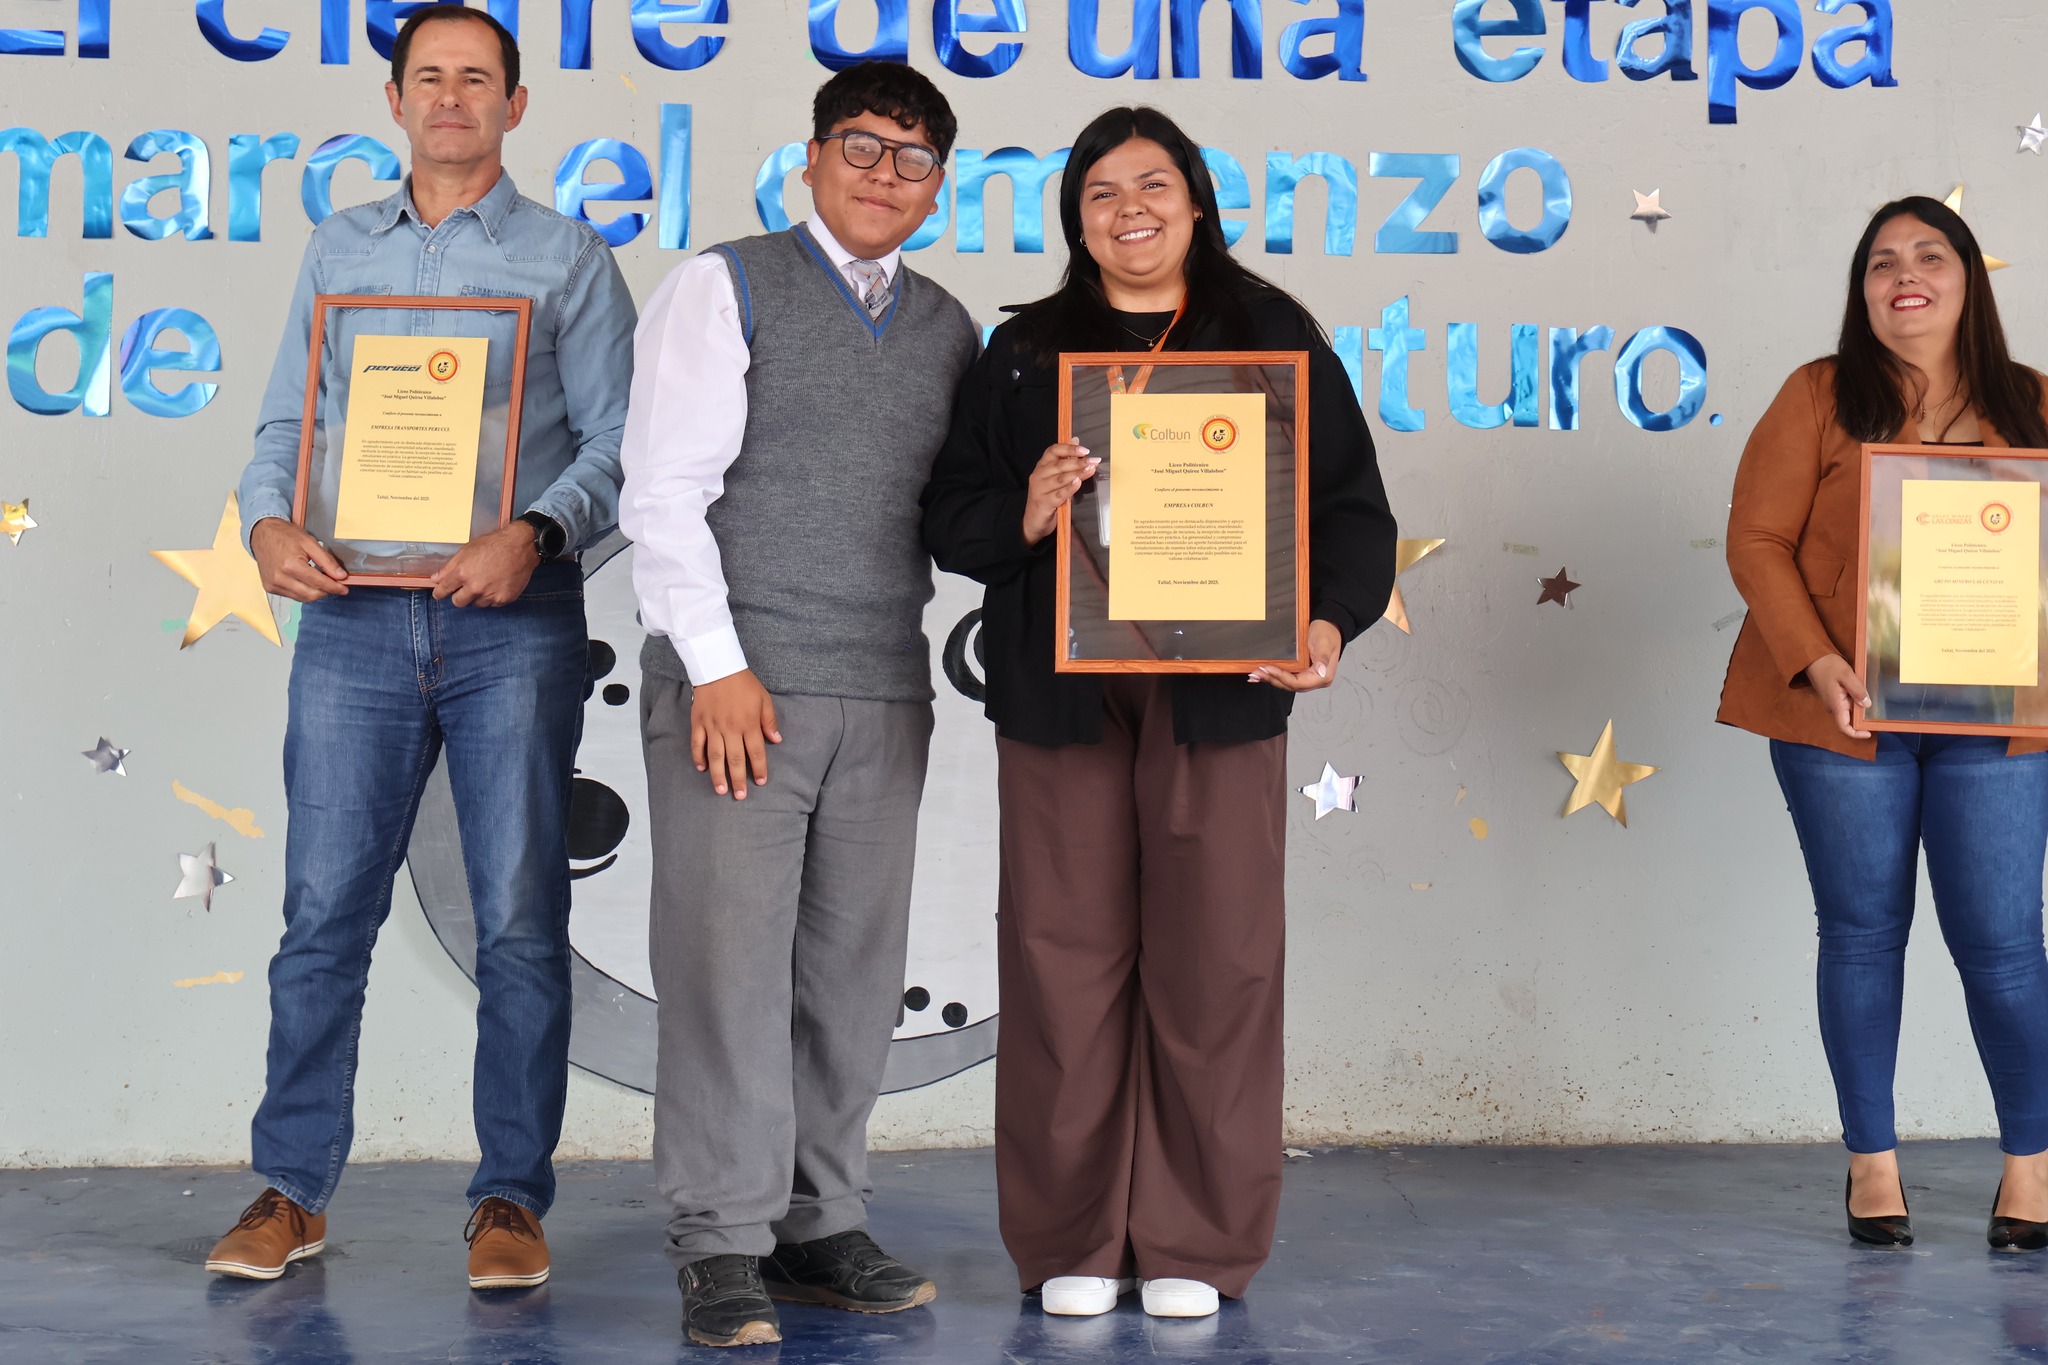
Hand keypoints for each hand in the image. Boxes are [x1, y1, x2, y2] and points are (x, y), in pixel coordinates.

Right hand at [251, 517, 349, 601]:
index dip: (334, 587)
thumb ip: (327, 561)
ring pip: (303, 598)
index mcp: (290, 565)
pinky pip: (292, 596)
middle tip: (336, 585)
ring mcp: (273, 585)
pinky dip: (304, 592)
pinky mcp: (269, 588)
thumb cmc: (284, 535)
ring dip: (316, 593)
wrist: (262, 533)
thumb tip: (341, 576)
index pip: (318, 583)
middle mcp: (280, 578)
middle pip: (311, 594)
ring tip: (322, 583)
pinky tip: (308, 582)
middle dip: (327, 592)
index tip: (344, 588)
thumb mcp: (310, 542)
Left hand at [430, 521, 540, 606]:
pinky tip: (497, 584)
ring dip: (478, 596)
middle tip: (467, 587)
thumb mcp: (467, 550)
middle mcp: (475, 587)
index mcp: (462, 573)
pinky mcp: (503, 599)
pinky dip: (493, 597)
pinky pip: (493, 604)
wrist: (520, 547)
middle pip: (458, 602)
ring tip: (486, 582)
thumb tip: (435, 579)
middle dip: (459, 596)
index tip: (439, 593)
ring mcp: (490, 595)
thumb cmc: (493, 545)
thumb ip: (449, 567)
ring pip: (477, 604)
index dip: (439, 593)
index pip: (444, 590)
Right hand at [691, 669, 781, 798]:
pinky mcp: (698, 722)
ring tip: (721, 790)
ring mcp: (712, 726)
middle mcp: (730, 728)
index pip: (755, 752)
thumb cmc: (743, 683)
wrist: (717, 666)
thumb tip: (776, 741)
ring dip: (718, 775)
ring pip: (715, 756)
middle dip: (738, 779)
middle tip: (740, 796)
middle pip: (735, 759)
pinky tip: (702, 768)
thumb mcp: (764, 699)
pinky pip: (697, 743)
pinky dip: (698, 757)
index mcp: (748, 723)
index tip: (760, 782)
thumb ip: (769, 721)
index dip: (758, 769)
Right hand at [1021, 442, 1099, 544]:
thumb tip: (1075, 440)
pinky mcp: (1044, 503)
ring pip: (1060, 479)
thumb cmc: (1046, 496)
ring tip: (1090, 470)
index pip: (1053, 451)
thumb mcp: (1054, 476)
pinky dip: (1069, 488)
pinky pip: (1059, 494)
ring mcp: (1040, 489)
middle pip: (1059, 465)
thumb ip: (1064, 459)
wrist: (1033, 520)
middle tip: (1094, 461)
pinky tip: (1078, 483)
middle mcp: (1038, 475)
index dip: (1069, 448)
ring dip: (1077, 473)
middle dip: (1078, 462)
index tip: (1084, 450)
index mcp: (1041, 466)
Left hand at [1252, 619, 1344, 691]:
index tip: (1269, 669)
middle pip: (1291, 686)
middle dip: (1273, 679)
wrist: (1329, 625)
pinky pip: (1288, 678)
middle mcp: (1316, 680)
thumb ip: (1322, 658)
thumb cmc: (1327, 632)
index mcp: (1324, 676)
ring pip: (1288, 684)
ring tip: (1256, 675)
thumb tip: (1321, 672)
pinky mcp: (1303, 673)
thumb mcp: (1324, 643)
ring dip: (1271, 679)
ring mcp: (1309, 678)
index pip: (1299, 683)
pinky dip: (1275, 676)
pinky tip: (1263, 675)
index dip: (1282, 677)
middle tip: (1257, 673)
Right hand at [1807, 653, 1873, 739]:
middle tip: (1877, 709)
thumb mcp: (1846, 675)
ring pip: (1849, 711)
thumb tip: (1867, 704)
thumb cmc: (1828, 666)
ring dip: (1860, 707)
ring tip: (1871, 696)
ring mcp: (1832, 702)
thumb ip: (1857, 691)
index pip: (1844, 727)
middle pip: (1849, 719)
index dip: (1856, 734)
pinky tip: (1863, 691)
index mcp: (1835, 705)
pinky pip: (1847, 703)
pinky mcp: (1833, 696)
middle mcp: (1833, 707)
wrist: (1813, 658)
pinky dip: (1856, 701)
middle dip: (1862, 717)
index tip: (1869, 733)